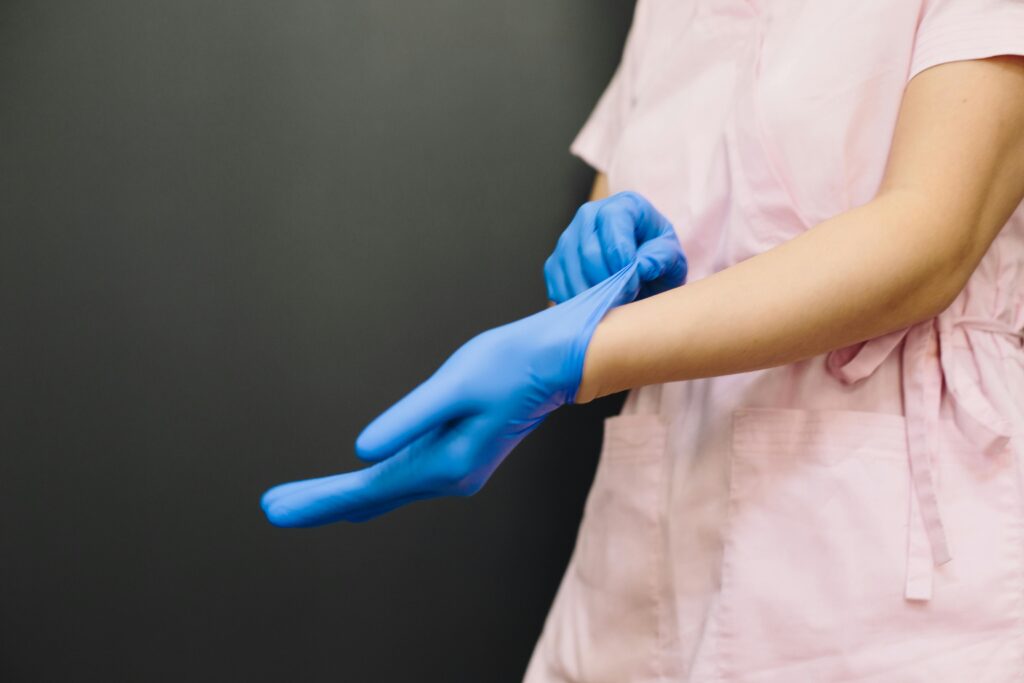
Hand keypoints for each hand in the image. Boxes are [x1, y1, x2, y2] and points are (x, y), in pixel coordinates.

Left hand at [261, 262, 639, 525]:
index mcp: (446, 462)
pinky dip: (374, 485)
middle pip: (374, 496)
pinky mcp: (460, 456)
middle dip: (323, 502)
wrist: (558, 363)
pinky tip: (357, 490)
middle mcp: (451, 475)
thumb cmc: (510, 363)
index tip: (277, 508)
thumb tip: (363, 451)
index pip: (368, 488)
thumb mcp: (454, 385)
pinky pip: (405, 477)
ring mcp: (458, 470)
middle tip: (274, 508)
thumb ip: (407, 420)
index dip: (320, 499)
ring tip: (300, 500)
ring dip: (345, 495)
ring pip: (389, 489)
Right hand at [544, 191, 686, 304]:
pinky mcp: (555, 264)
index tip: (634, 280)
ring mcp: (567, 239)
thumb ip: (661, 258)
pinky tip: (596, 305)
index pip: (611, 221)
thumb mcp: (672, 257)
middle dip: (608, 281)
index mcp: (623, 205)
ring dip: (593, 295)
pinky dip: (576, 302)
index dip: (621, 254)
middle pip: (588, 251)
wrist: (643, 272)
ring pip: (571, 271)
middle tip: (627, 297)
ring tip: (615, 305)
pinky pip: (558, 286)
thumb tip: (640, 267)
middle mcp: (589, 215)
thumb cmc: (659, 259)